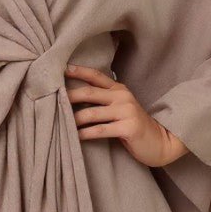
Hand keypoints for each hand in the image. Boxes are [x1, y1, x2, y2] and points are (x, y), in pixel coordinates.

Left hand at [64, 63, 188, 167]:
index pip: (95, 76)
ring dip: (73, 119)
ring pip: (91, 113)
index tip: (60, 69)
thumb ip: (103, 100)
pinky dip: (85, 133)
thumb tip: (73, 98)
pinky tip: (75, 136)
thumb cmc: (133, 126)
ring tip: (59, 123)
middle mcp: (122, 97)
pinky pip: (100, 130)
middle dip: (68, 96)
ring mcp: (126, 112)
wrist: (160, 142)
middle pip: (89, 92)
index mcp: (119, 89)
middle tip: (50, 99)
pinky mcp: (128, 128)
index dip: (77, 71)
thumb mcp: (120, 108)